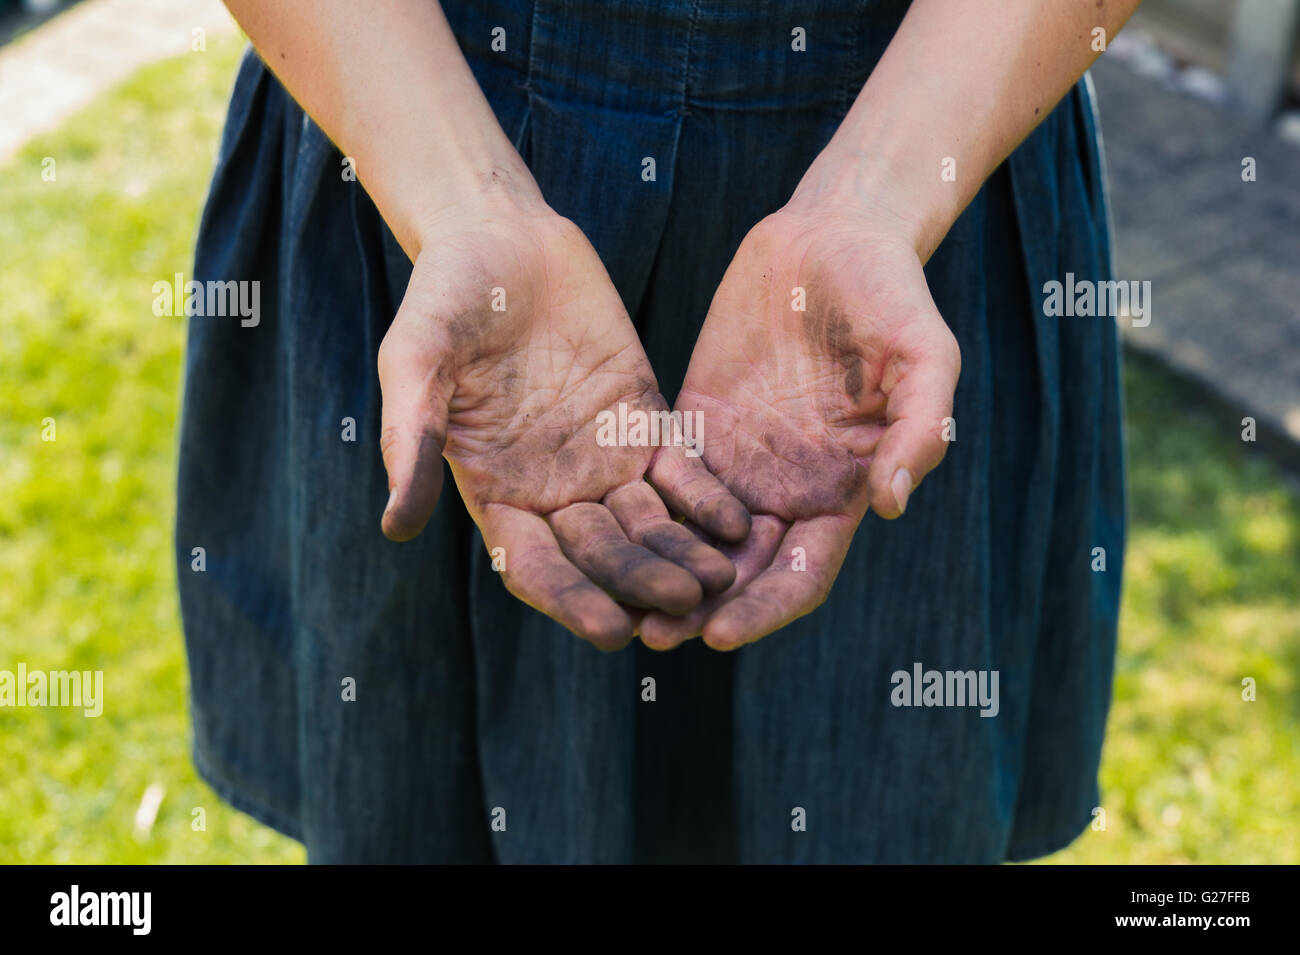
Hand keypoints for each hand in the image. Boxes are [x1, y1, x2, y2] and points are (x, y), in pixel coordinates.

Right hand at [378, 197, 750, 649]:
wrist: (501, 238)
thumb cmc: (444, 298)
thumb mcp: (417, 360)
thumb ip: (410, 437)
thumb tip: (396, 526)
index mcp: (496, 492)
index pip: (536, 567)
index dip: (572, 600)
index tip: (611, 629)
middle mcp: (553, 490)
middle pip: (602, 556)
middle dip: (641, 582)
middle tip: (685, 604)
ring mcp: (602, 458)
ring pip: (648, 523)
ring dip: (682, 553)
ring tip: (722, 577)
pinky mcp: (643, 421)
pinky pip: (679, 470)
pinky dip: (705, 497)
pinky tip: (736, 520)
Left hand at [643, 203, 959, 650]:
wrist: (832, 234)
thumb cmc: (891, 293)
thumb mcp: (923, 354)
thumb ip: (918, 428)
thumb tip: (891, 505)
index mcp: (840, 488)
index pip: (801, 574)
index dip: (765, 608)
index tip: (721, 634)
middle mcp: (784, 487)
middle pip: (739, 572)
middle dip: (699, 610)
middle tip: (652, 638)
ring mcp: (736, 459)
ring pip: (692, 538)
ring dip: (658, 573)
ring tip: (613, 601)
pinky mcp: (694, 422)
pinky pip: (660, 479)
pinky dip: (636, 513)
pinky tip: (595, 532)